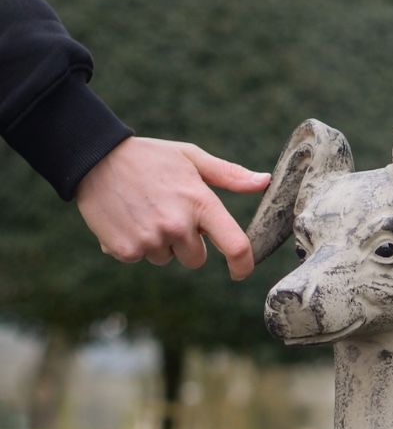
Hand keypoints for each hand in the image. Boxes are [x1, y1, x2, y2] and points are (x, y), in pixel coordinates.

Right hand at [75, 137, 270, 279]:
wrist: (93, 156)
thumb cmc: (148, 157)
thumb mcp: (190, 157)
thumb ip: (228, 174)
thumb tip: (264, 181)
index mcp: (200, 203)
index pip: (235, 246)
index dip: (243, 265)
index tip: (239, 271)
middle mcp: (178, 225)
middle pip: (196, 259)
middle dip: (186, 243)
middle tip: (165, 212)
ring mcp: (151, 239)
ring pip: (167, 259)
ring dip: (158, 242)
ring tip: (142, 210)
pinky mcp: (126, 250)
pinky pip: (141, 258)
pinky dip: (134, 243)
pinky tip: (125, 218)